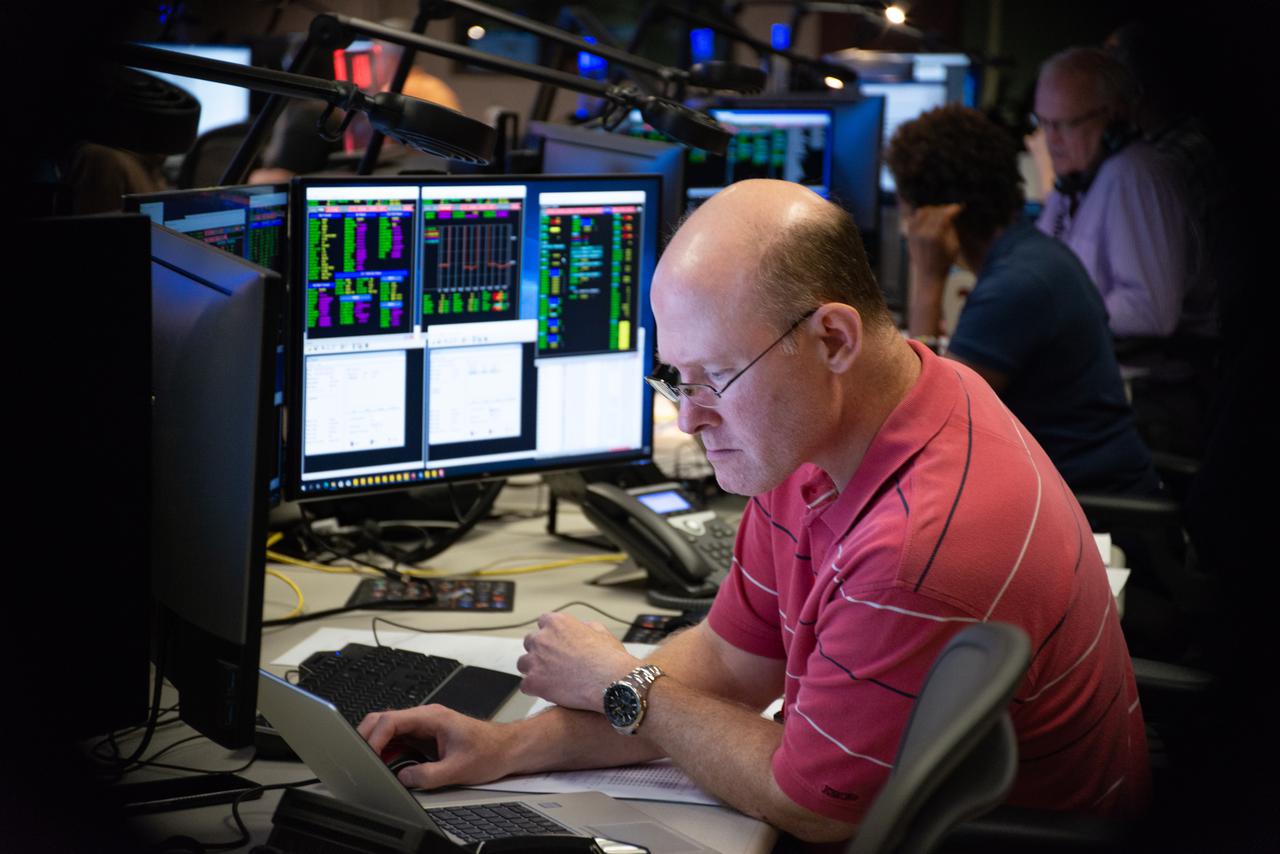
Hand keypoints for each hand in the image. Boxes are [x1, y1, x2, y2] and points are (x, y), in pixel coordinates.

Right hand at [358, 705, 515, 789]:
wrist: (508, 748)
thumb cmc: (491, 751)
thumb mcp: (458, 769)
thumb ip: (427, 775)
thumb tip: (404, 778)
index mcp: (433, 717)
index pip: (392, 720)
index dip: (375, 737)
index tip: (366, 754)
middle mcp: (426, 717)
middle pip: (385, 719)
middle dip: (367, 736)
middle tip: (357, 757)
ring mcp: (425, 726)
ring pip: (390, 728)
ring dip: (376, 743)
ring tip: (368, 762)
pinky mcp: (426, 737)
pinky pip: (400, 739)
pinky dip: (387, 750)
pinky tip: (384, 763)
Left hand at [517, 612, 639, 711]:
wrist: (611, 682)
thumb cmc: (609, 658)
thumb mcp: (601, 632)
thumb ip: (585, 627)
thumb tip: (582, 627)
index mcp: (557, 623)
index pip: (543, 622)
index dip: (550, 634)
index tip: (556, 643)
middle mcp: (542, 638)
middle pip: (530, 642)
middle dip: (540, 651)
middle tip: (553, 663)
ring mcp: (535, 660)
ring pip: (523, 664)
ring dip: (533, 670)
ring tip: (549, 679)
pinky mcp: (534, 682)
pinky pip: (525, 686)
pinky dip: (535, 689)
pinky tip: (549, 693)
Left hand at [902, 202, 963, 284]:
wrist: (929, 275)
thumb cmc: (945, 262)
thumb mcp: (954, 245)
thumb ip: (951, 228)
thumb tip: (951, 214)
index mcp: (934, 236)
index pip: (944, 215)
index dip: (953, 209)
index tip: (959, 207)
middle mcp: (922, 233)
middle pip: (933, 211)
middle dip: (944, 209)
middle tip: (951, 211)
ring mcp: (913, 234)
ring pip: (922, 212)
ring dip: (932, 210)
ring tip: (940, 214)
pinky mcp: (909, 235)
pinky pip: (914, 218)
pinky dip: (922, 215)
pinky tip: (930, 219)